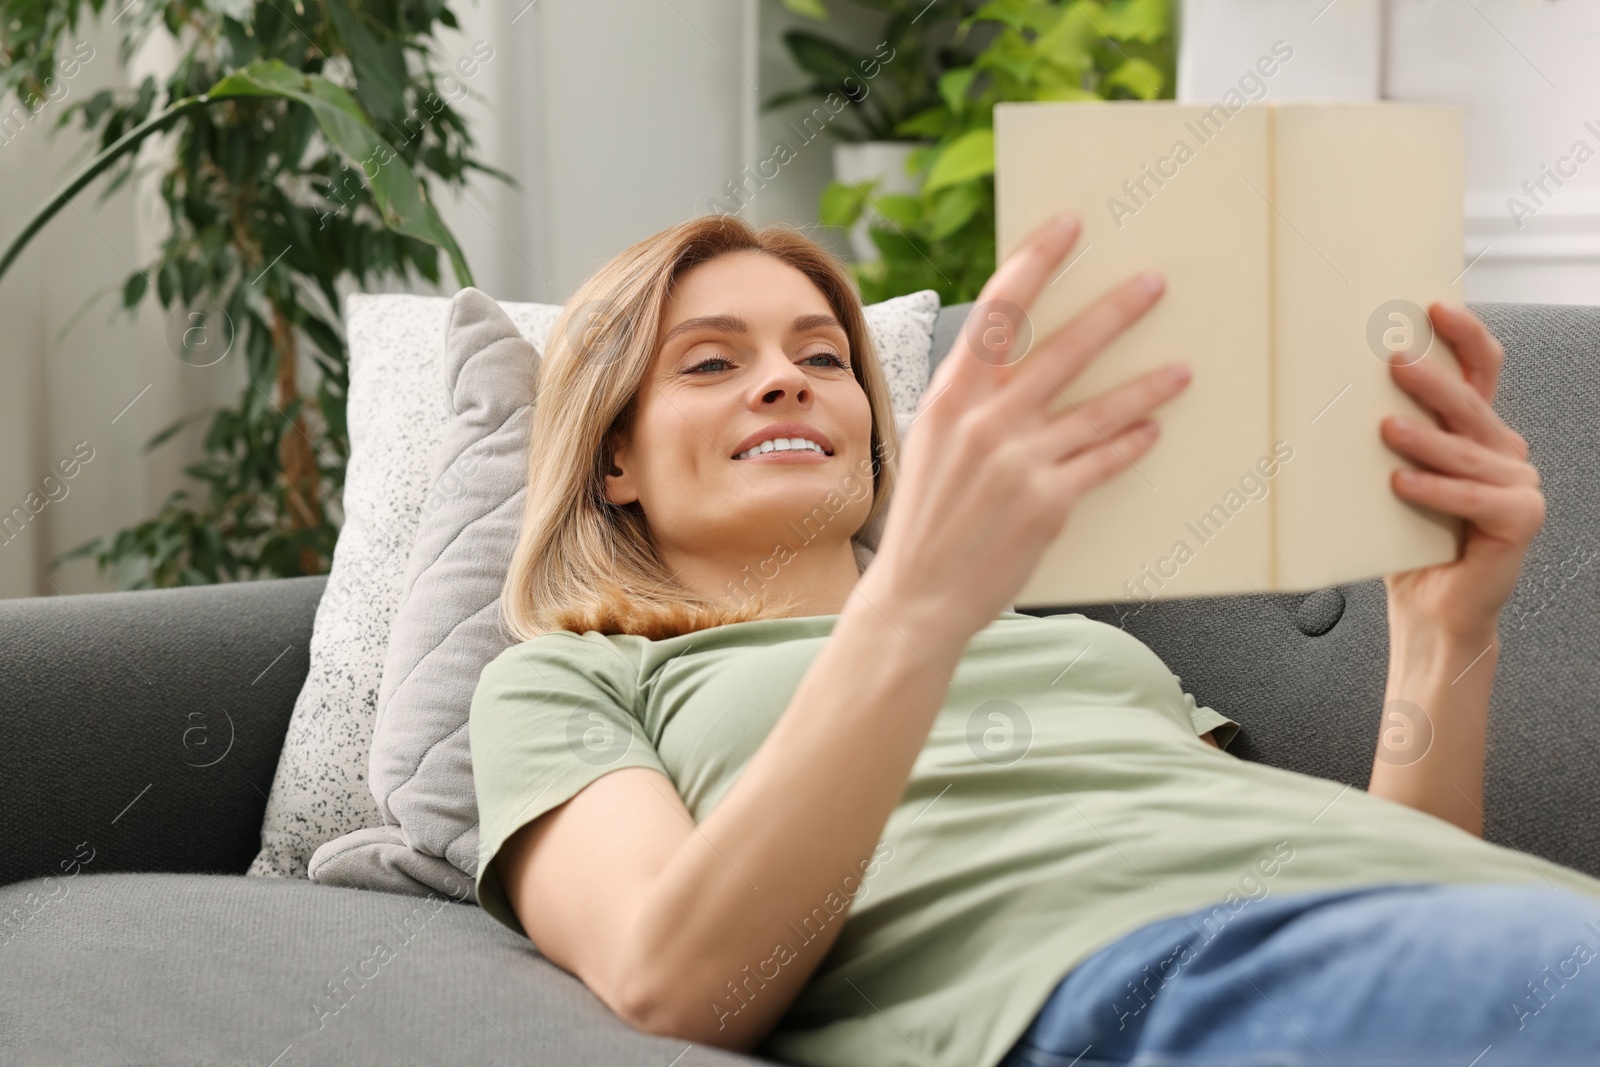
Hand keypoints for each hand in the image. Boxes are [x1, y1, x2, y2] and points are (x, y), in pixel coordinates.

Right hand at [857, 212, 1190, 650]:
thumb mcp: (930, 444)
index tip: (1069, 227)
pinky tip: (1152, 429)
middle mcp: (985, 422)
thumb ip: (971, 402)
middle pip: (1064, 350)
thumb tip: (1017, 364)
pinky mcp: (1049, 503)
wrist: (917, 595)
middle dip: (1116, 312)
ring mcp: (1019, 462)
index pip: (998, 310)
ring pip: (1100, 409)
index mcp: (950, 397)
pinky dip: (1130, 443)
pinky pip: (1103, 461)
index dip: (1036, 262)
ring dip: (1147, 386)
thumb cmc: (924, 519)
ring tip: (1182, 369)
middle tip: (1155, 284)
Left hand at [1380, 303, 1543, 640]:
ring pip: (1465, 451)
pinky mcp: (1521, 517)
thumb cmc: (1410, 542)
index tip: (1434, 308)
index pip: (1480, 369)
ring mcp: (1520, 482)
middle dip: (1432, 380)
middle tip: (1395, 361)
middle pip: (1470, 404)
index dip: (1464, 335)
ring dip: (1423, 438)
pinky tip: (1400, 483)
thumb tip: (1335, 394)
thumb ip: (1391, 439)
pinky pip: (1473, 497)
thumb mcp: (1396, 477)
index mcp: (1477, 432)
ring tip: (1385, 428)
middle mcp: (1504, 450)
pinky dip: (1435, 490)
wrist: (1433, 606)